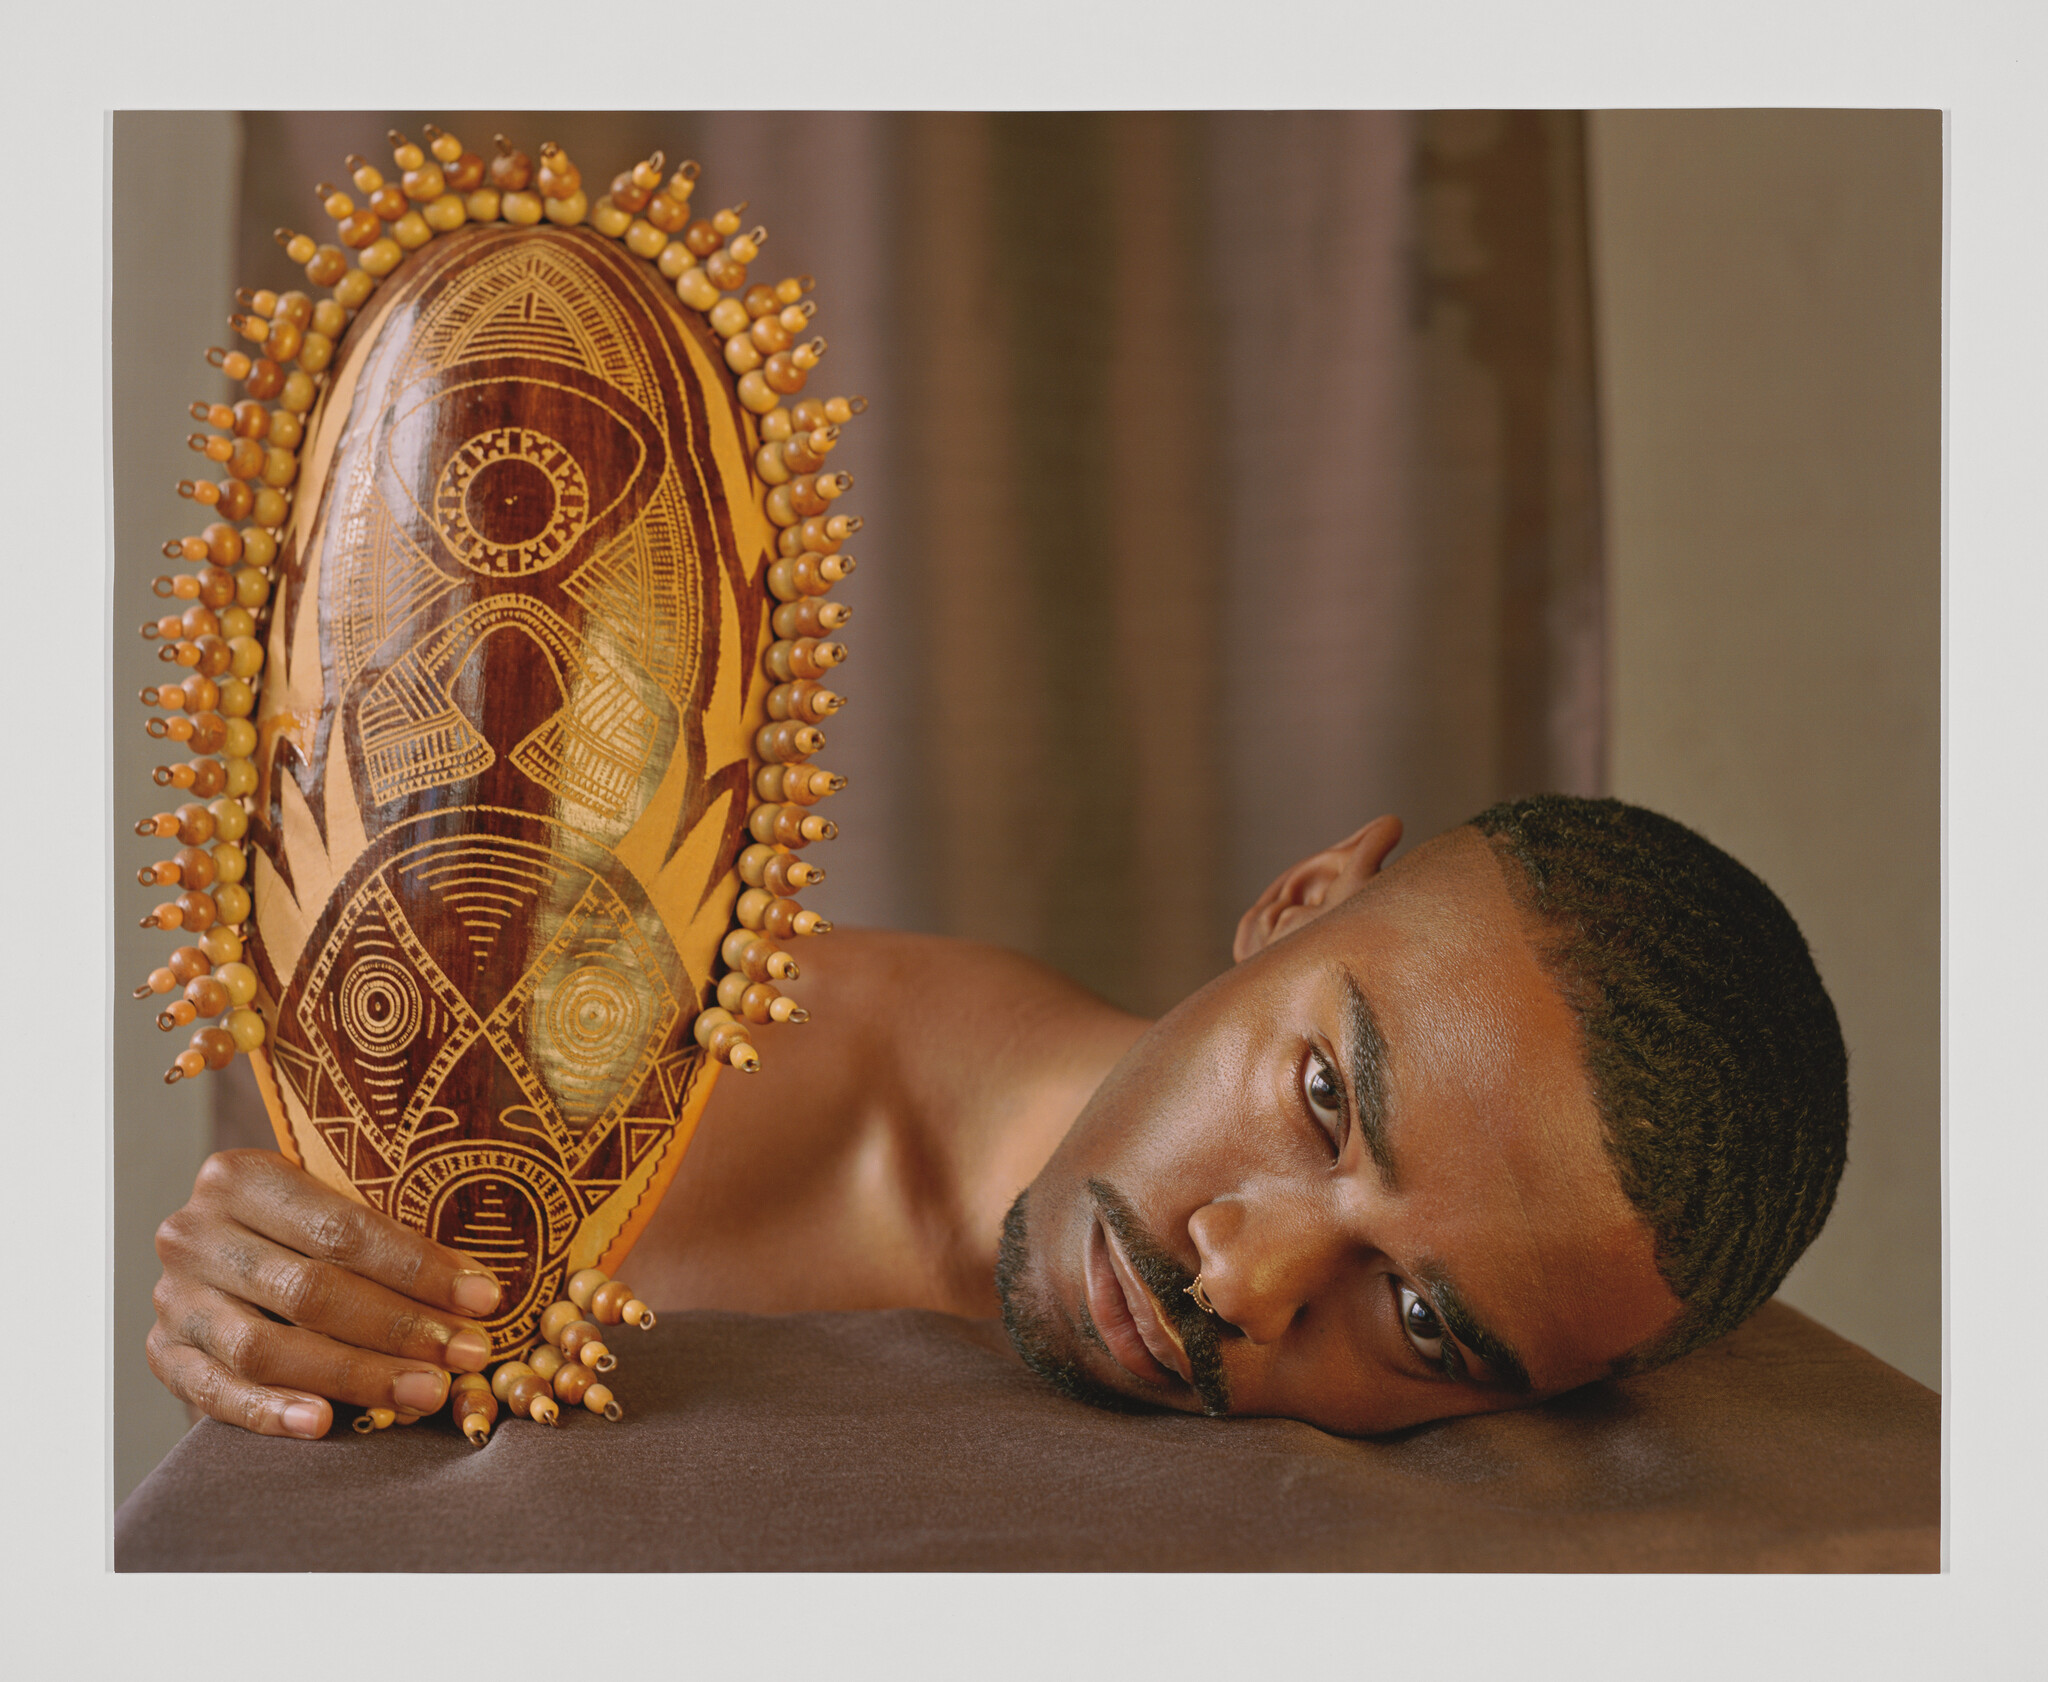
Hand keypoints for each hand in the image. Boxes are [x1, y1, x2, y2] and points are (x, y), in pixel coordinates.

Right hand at [149, 1150, 503, 1438]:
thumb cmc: (305, 1229)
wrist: (223, 1254)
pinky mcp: (164, 1354)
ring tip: (424, 1392)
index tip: (483, 1299)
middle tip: (467, 1354)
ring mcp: (175, 1297)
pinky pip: (217, 1391)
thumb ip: (384, 1238)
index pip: (342, 1229)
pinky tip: (322, 1424)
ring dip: (356, 1376)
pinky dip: (270, 1411)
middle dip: (400, 1328)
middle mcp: (195, 1233)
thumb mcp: (334, 1208)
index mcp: (241, 1176)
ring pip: (268, 1348)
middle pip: (310, 1291)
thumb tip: (478, 1293)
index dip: (419, 1268)